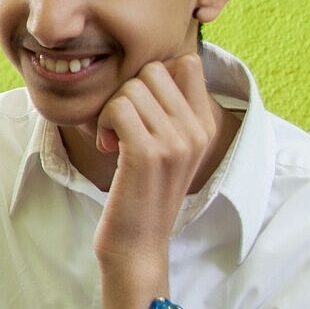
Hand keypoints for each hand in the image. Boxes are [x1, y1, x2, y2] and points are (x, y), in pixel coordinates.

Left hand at [92, 53, 223, 308]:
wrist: (138, 245)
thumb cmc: (142, 193)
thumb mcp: (167, 149)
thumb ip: (168, 111)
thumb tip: (152, 68)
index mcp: (206, 125)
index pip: (187, 63)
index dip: (153, 77)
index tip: (141, 110)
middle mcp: (198, 130)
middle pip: (153, 70)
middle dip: (128, 92)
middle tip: (121, 127)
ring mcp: (176, 142)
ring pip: (132, 88)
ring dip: (112, 110)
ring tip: (114, 141)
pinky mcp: (148, 154)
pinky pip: (118, 107)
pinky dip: (103, 123)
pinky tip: (107, 148)